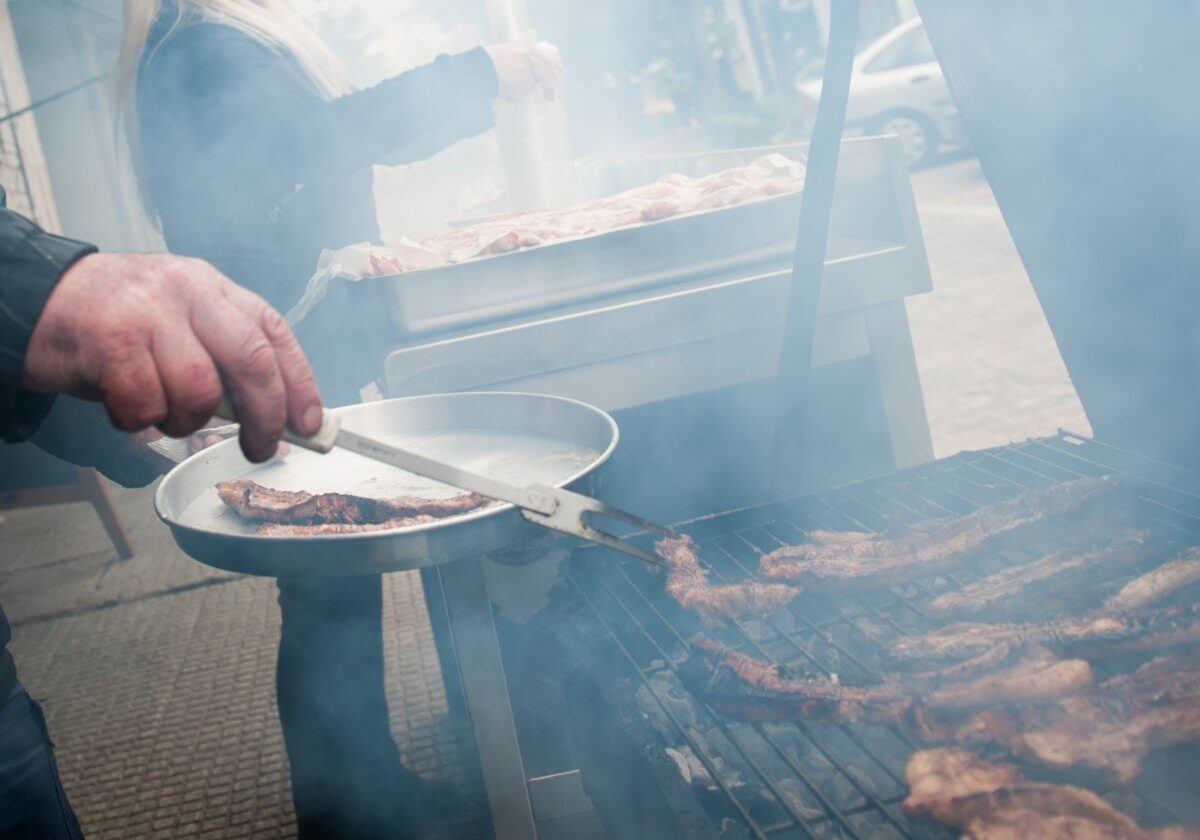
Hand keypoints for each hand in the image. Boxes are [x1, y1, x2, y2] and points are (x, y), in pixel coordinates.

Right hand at [22, 253, 322, 462]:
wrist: (36, 300)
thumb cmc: (118, 325)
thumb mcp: (179, 326)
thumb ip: (222, 360)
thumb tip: (277, 418)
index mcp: (213, 289)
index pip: (274, 334)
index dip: (300, 383)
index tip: (312, 424)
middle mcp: (188, 292)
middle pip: (252, 360)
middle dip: (266, 417)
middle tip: (261, 448)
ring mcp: (149, 312)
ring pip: (199, 389)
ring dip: (187, 421)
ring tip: (164, 416)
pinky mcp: (110, 337)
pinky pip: (145, 403)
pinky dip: (140, 422)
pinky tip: (125, 409)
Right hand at [485, 41, 563, 101]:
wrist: (475, 68)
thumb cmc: (487, 63)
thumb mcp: (508, 53)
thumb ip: (523, 60)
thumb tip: (537, 77)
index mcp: (523, 47)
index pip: (544, 58)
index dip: (552, 69)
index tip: (557, 77)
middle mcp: (525, 56)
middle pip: (543, 74)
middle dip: (549, 87)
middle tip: (551, 98)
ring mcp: (522, 69)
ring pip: (529, 86)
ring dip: (519, 90)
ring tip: (505, 86)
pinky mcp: (517, 81)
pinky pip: (519, 94)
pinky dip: (512, 95)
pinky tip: (502, 90)